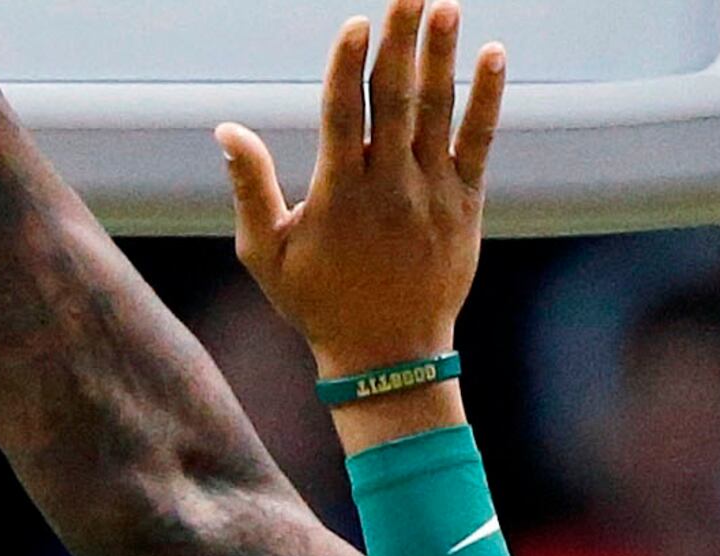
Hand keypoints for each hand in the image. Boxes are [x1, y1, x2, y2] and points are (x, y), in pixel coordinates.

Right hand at [217, 0, 505, 381]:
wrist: (388, 357)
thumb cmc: (318, 304)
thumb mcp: (266, 253)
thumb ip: (250, 187)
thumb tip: (225, 129)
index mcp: (339, 193)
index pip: (344, 114)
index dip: (348, 65)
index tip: (355, 23)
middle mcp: (390, 186)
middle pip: (396, 97)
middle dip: (400, 38)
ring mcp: (432, 193)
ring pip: (439, 110)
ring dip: (442, 54)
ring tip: (444, 4)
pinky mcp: (465, 204)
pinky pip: (480, 142)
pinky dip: (488, 99)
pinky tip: (494, 55)